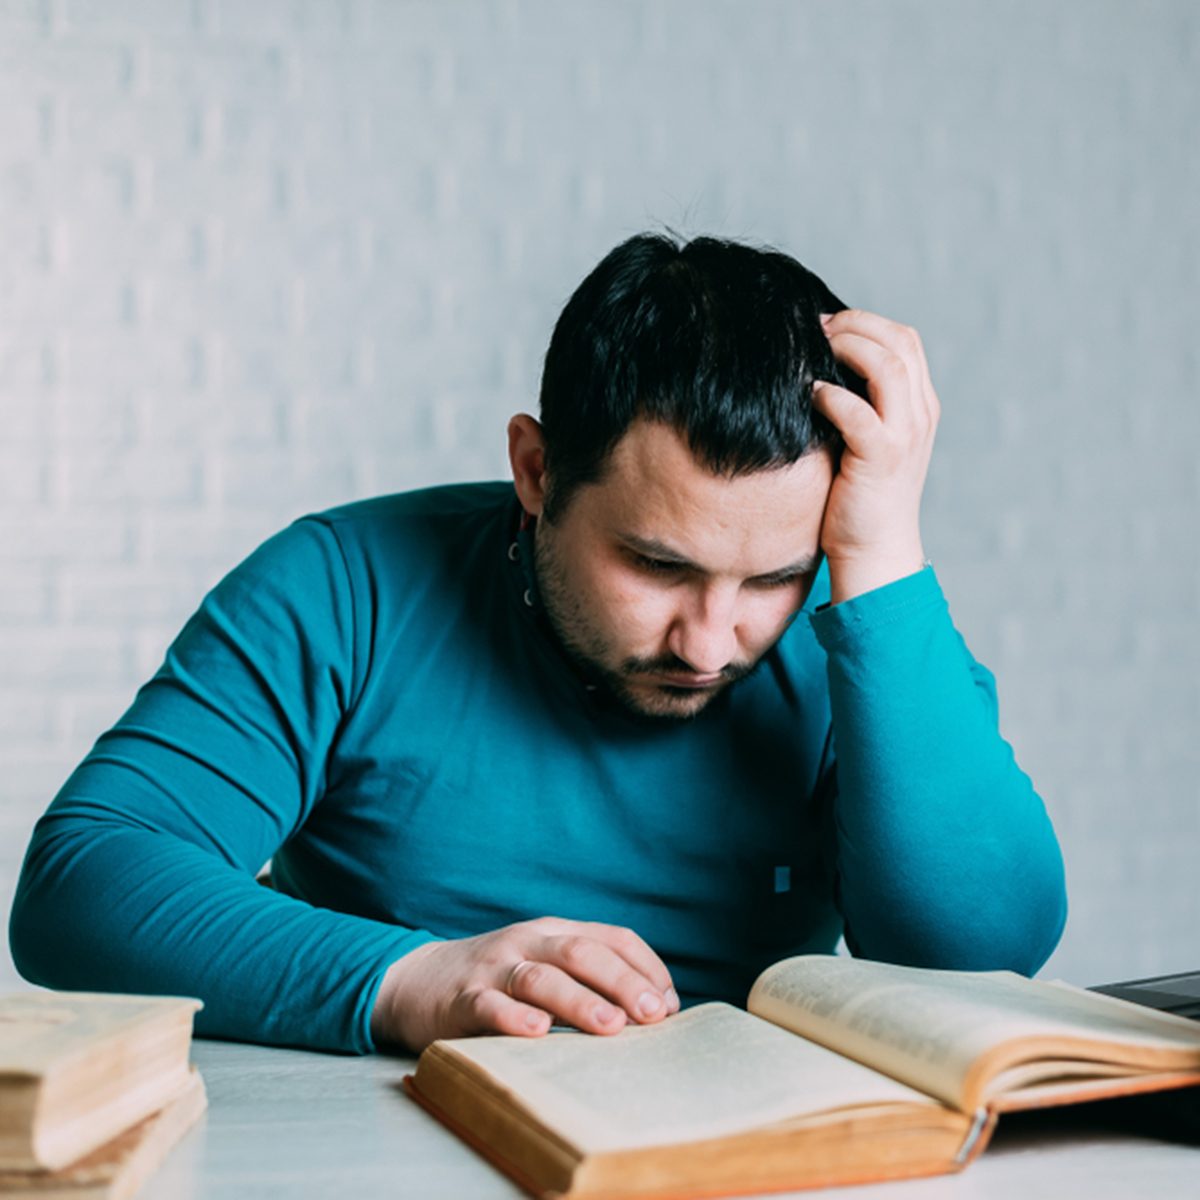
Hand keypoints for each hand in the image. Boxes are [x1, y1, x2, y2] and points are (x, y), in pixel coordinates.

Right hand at [371, 917, 680, 1052]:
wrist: (416, 980)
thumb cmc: (498, 980)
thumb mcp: (543, 966)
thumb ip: (589, 980)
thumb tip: (655, 1013)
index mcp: (555, 933)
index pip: (612, 938)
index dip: (646, 967)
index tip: (671, 1004)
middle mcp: (528, 942)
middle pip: (581, 952)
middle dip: (622, 983)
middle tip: (654, 1016)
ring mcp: (494, 967)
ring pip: (540, 977)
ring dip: (579, 1001)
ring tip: (611, 1027)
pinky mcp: (462, 998)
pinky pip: (489, 1005)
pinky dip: (515, 1017)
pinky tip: (537, 1032)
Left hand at [812, 309, 939, 603]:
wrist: (874, 550)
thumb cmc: (859, 497)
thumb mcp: (866, 441)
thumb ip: (858, 405)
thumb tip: (816, 368)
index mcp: (919, 406)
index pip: (905, 340)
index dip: (867, 322)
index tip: (828, 325)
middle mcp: (919, 415)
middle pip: (900, 342)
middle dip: (856, 325)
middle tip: (816, 328)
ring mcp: (905, 436)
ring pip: (888, 366)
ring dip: (848, 349)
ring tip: (816, 351)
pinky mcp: (881, 459)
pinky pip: (859, 413)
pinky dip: (833, 396)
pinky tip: (811, 395)